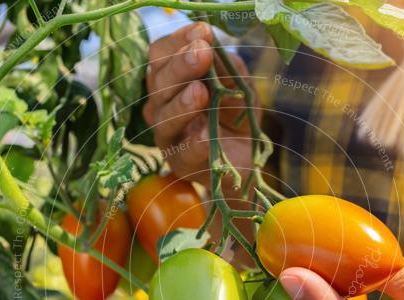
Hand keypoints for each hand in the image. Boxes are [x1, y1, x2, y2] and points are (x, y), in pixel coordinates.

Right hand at [143, 22, 255, 185]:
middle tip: (202, 52)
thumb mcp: (238, 85)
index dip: (178, 42)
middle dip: (181, 65)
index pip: (161, 56)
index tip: (202, 32)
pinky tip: (208, 132)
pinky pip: (184, 152)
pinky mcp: (181, 164)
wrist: (244, 158)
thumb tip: (216, 49)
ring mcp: (168, 136)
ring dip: (183, 103)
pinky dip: (196, 142)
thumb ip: (227, 69)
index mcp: (170, 80)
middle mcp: (162, 105)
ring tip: (200, 91)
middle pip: (159, 82)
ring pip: (165, 117)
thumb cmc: (234, 116)